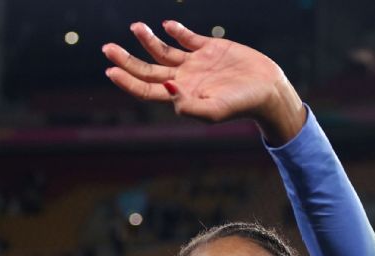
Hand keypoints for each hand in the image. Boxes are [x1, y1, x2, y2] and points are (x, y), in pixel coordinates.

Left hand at [103, 20, 306, 143]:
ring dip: (147, 40)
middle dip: (126, 60)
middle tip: (106, 49)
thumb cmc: (241, 106)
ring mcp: (195, 63)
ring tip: (134, 27)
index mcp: (180, 95)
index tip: (110, 71)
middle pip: (147, 69)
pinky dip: (176, 31)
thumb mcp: (214, 111)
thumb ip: (188, 105)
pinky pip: (187, 38)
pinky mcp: (209, 48)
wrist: (268, 90)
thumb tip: (166, 87)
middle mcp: (183, 79)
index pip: (146, 90)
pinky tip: (165, 26)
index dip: (127, 82)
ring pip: (163, 51)